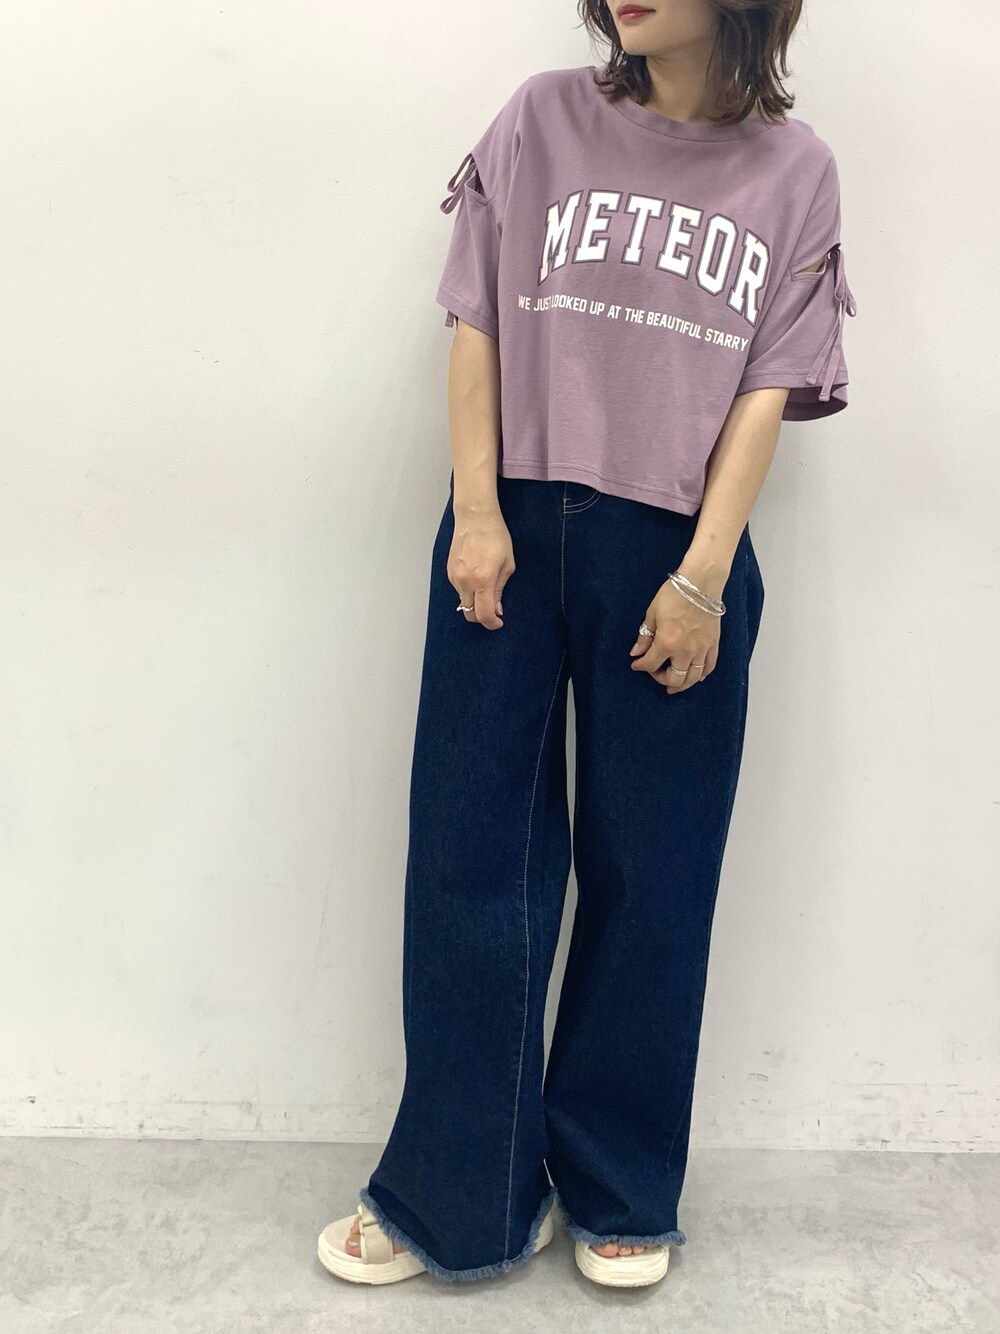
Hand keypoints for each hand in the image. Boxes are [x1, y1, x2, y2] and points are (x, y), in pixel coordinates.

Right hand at [447, 505, 513, 629]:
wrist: (475, 518)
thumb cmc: (495, 536)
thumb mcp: (507, 564)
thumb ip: (500, 589)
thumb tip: (497, 609)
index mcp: (483, 580)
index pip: (483, 614)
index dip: (492, 623)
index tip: (499, 622)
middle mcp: (465, 581)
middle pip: (469, 614)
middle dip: (482, 617)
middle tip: (493, 611)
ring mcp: (454, 577)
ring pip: (463, 602)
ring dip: (475, 602)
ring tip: (486, 587)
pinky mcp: (449, 572)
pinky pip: (458, 590)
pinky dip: (468, 591)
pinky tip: (476, 578)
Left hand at [629, 577, 721, 691]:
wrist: (701, 582)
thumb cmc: (674, 594)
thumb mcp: (652, 613)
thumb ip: (645, 636)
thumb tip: (636, 653)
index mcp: (667, 643)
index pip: (650, 664)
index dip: (640, 666)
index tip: (636, 664)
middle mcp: (685, 651)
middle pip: (674, 678)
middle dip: (661, 679)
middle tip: (656, 674)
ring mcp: (702, 649)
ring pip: (693, 677)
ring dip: (682, 684)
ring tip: (674, 686)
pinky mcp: (713, 644)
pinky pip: (709, 666)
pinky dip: (702, 674)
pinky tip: (696, 677)